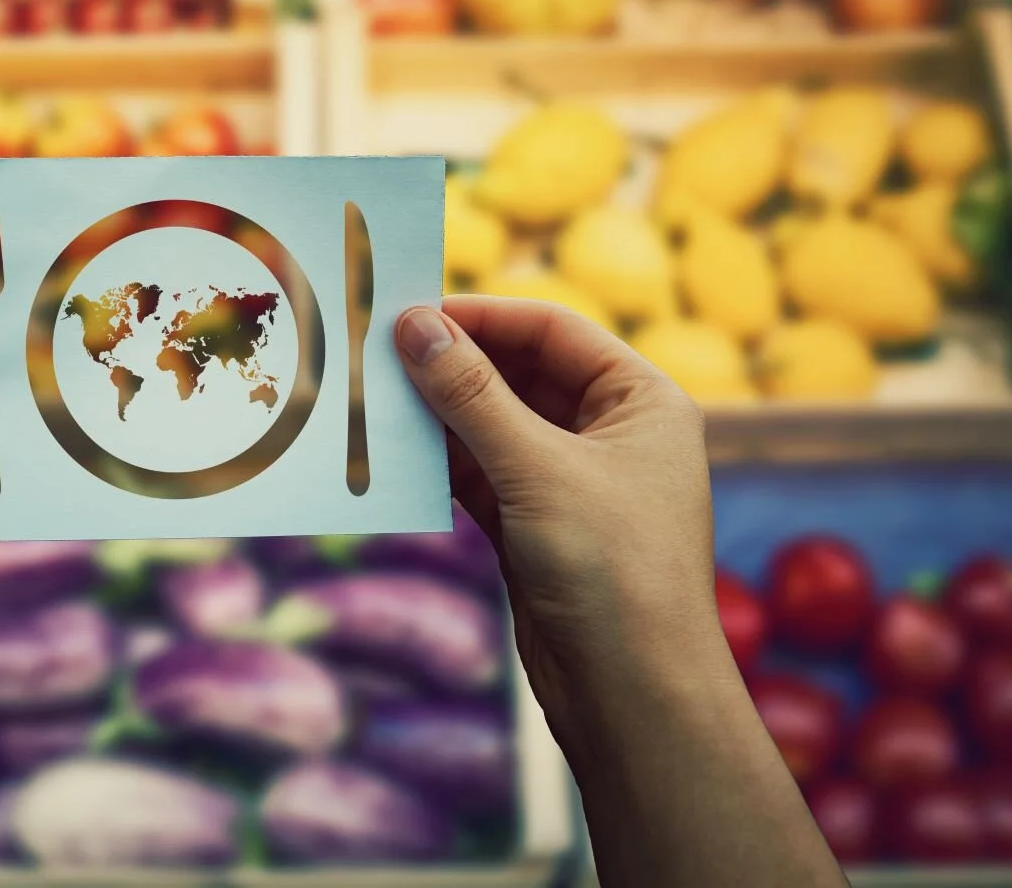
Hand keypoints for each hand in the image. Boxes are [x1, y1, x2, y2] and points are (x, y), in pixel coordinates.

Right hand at [394, 296, 723, 742]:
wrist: (633, 698)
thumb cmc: (613, 571)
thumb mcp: (537, 468)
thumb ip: (471, 393)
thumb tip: (413, 325)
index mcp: (641, 401)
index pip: (552, 331)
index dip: (482, 316)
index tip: (409, 313)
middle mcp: (611, 434)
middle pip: (518, 374)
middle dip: (451, 366)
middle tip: (376, 352)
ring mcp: (572, 483)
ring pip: (492, 427)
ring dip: (437, 416)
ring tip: (371, 400)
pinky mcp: (536, 528)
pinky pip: (479, 476)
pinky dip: (438, 465)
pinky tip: (389, 455)